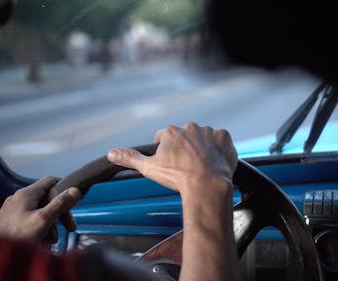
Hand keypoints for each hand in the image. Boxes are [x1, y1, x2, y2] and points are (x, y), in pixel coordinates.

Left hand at [0, 176, 81, 243]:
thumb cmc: (15, 237)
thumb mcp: (43, 219)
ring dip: (50, 226)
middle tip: (70, 227)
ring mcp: (14, 210)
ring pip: (40, 212)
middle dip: (60, 214)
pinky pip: (31, 222)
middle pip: (48, 200)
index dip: (66, 188)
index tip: (76, 198)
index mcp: (27, 194)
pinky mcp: (11, 221)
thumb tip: (75, 190)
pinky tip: (41, 242)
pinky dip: (40, 230)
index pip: (51, 181)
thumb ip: (60, 204)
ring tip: (51, 241)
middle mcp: (19, 199)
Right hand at [107, 122, 237, 196]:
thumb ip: (130, 158)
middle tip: (185, 166)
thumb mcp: (149, 168)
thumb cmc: (178, 177)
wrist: (206, 185)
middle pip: (185, 136)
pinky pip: (221, 140)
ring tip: (201, 165)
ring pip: (203, 137)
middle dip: (184, 148)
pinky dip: (218, 148)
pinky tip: (215, 160)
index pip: (164, 137)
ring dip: (202, 147)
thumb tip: (111, 153)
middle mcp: (190, 127)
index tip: (169, 161)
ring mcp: (209, 131)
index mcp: (172, 132)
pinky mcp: (225, 138)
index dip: (165, 150)